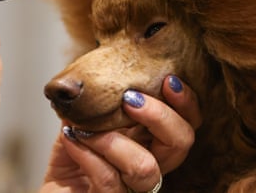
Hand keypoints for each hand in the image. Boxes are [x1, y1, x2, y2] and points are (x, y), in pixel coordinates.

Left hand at [40, 75, 200, 192]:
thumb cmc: (70, 160)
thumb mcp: (81, 124)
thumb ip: (92, 103)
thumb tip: (92, 75)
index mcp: (148, 144)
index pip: (185, 125)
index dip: (186, 104)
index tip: (169, 81)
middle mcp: (148, 166)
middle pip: (181, 144)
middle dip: (160, 116)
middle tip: (130, 99)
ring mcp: (131, 189)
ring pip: (146, 167)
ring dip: (113, 140)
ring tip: (84, 129)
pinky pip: (108, 179)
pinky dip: (87, 154)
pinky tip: (72, 139)